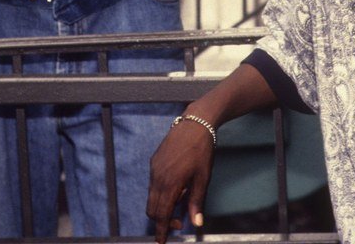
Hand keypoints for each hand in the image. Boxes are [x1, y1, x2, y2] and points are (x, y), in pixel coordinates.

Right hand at [146, 116, 215, 242]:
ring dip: (162, 205)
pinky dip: (161, 191)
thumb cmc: (202, 150)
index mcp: (171, 184)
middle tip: (177, 222)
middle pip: (152, 209)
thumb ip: (196, 202)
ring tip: (181, 200)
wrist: (195, 123)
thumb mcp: (203, 177)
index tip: (161, 242)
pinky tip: (177, 185)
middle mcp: (158, 177)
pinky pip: (153, 182)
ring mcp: (154, 168)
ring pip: (152, 196)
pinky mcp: (154, 160)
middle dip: (161, 220)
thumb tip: (195, 224)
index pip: (161, 215)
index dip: (161, 230)